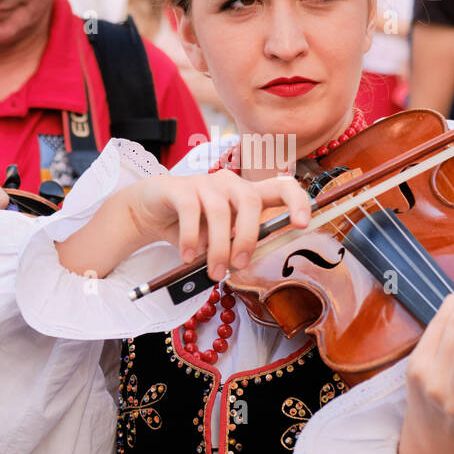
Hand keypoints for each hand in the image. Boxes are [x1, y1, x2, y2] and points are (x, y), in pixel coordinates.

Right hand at [119, 171, 311, 280]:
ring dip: (218, 247)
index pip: (282, 187)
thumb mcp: (218, 239)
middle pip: (251, 202)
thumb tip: (241, 265)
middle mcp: (230, 184)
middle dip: (248, 238)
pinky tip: (187, 256)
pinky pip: (190, 211)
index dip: (297, 201)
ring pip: (220, 212)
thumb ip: (233, 246)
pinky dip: (190, 238)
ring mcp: (205, 182)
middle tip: (237, 267)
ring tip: (212, 271)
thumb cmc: (192, 227)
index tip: (302, 224)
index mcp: (247, 195)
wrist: (151, 211)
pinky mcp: (180, 187)